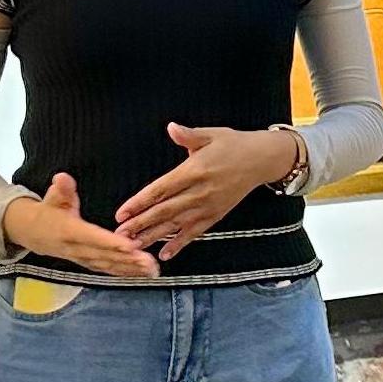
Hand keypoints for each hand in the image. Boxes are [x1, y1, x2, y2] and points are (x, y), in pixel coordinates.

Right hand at [0, 174, 158, 277]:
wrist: (32, 232)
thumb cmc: (48, 211)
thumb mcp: (53, 196)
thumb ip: (62, 188)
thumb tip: (63, 178)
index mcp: (70, 231)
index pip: (93, 238)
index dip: (111, 243)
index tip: (131, 245)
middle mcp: (77, 249)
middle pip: (105, 256)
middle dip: (129, 260)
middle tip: (150, 262)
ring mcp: (83, 259)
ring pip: (109, 266)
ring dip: (131, 269)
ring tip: (153, 270)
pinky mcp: (89, 264)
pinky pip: (109, 270)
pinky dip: (126, 273)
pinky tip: (144, 274)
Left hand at [110, 124, 299, 261]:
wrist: (262, 160)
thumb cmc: (234, 145)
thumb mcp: (211, 135)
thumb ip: (188, 135)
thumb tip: (172, 128)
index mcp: (194, 171)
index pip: (161, 190)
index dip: (140, 202)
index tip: (122, 212)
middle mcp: (199, 192)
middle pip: (164, 211)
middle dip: (140, 224)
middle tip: (120, 236)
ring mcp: (208, 206)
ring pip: (176, 224)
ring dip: (154, 236)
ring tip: (135, 246)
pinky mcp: (216, 215)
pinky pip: (194, 232)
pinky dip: (180, 244)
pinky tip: (165, 253)